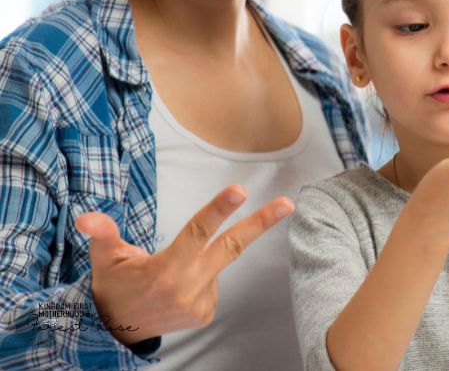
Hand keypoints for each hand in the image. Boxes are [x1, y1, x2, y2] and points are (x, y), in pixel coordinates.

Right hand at [74, 186, 293, 344]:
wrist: (115, 331)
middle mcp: (188, 287)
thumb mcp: (105, 260)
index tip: (241, 190)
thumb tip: (87, 217)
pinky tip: (178, 287)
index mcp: (166, 269)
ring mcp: (200, 303)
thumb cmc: (113, 287)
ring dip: (201, 260)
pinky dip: (200, 277)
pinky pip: (211, 284)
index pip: (198, 232)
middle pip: (231, 246)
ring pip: (215, 265)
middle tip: (287, 203)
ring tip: (169, 274)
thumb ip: (103, 235)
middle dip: (261, 223)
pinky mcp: (205, 314)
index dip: (219, 209)